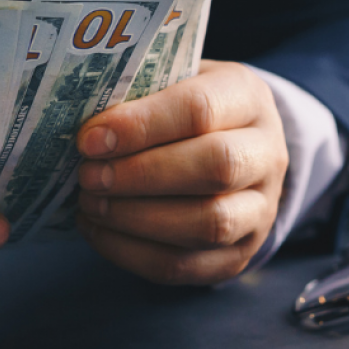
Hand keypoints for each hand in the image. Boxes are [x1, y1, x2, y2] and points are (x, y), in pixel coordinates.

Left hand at [74, 60, 287, 284]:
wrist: (233, 148)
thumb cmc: (182, 111)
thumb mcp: (170, 83)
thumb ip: (136, 96)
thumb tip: (82, 127)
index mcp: (246, 98)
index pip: (200, 109)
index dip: (141, 126)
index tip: (89, 139)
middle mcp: (266, 154)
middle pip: (215, 168)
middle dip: (141, 175)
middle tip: (87, 176)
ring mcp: (260, 210)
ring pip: (208, 223)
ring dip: (136, 218)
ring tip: (89, 204)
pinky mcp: (239, 255)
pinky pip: (187, 266)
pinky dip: (133, 253)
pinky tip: (97, 231)